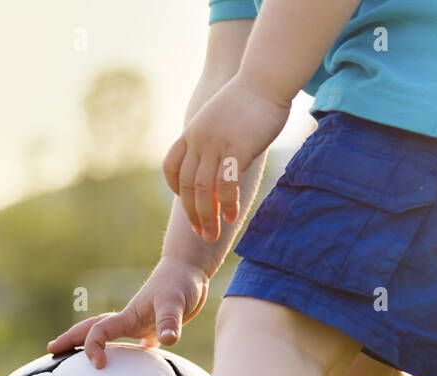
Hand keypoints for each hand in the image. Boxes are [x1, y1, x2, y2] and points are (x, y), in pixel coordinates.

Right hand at [47, 257, 209, 367]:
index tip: (98, 365)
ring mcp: (141, 323)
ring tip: (86, 361)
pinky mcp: (154, 326)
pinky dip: (128, 355)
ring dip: (94, 345)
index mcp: (128, 317)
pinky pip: (135, 345)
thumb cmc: (181, 283)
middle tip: (50, 351)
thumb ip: (170, 321)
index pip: (99, 332)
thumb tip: (169, 340)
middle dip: (70, 339)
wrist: (190, 269)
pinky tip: (131, 370)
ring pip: (110, 336)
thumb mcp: (176, 302)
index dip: (92, 347)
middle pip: (92, 329)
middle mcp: (129, 320)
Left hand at [163, 75, 289, 242]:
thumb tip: (223, 156)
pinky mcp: (236, 150)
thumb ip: (217, 137)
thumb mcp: (223, 117)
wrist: (265, 79)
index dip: (175, 187)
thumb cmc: (251, 98)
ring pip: (203, 190)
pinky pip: (226, 186)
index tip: (185, 202)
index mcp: (192, 132)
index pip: (172, 165)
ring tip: (211, 234)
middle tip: (201, 234)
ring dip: (206, 217)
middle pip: (186, 185)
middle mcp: (198, 140)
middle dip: (192, 214)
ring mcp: (215, 145)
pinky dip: (226, 205)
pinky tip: (232, 216)